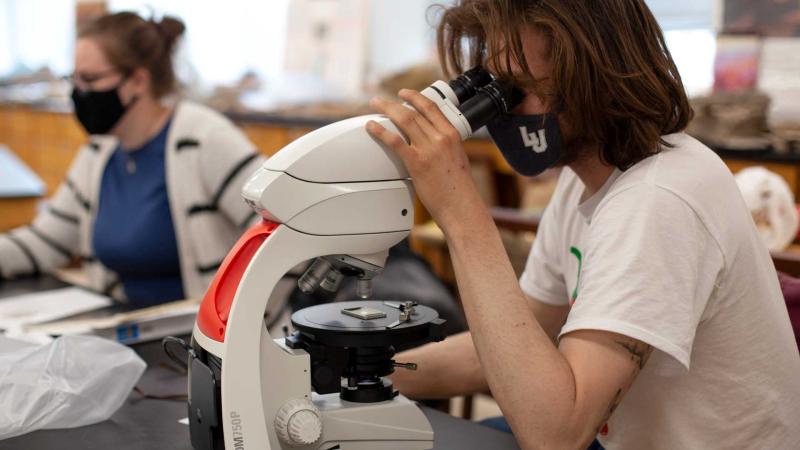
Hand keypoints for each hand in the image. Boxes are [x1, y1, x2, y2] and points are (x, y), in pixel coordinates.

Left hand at [365, 89, 484, 230]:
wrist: (461, 207)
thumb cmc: (459, 190)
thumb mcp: (457, 160)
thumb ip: (445, 147)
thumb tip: (432, 144)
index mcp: (452, 135)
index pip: (432, 107)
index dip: (416, 97)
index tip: (405, 94)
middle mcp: (441, 138)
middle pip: (414, 111)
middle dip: (395, 102)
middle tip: (382, 100)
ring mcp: (429, 149)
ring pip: (404, 120)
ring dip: (387, 109)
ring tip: (375, 106)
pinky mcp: (417, 163)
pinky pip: (395, 141)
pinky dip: (381, 131)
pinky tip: (372, 128)